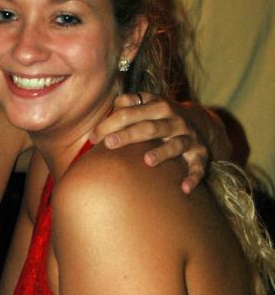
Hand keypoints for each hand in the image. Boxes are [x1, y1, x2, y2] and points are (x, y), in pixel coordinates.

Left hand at [90, 93, 208, 193]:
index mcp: (158, 106)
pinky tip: (184, 189)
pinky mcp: (200, 154)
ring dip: (162, 152)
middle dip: (129, 135)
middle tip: (109, 144)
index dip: (111, 123)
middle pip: (150, 127)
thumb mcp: (148, 105)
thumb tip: (112, 107)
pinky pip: (198, 167)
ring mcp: (189, 137)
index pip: (131, 112)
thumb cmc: (161, 117)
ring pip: (175, 144)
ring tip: (147, 161)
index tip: (94, 137)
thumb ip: (129, 105)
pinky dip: (193, 177)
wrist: (199, 122)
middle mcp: (175, 121)